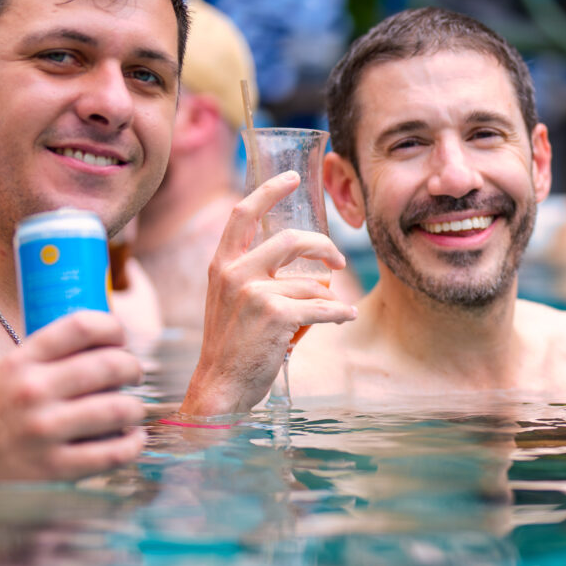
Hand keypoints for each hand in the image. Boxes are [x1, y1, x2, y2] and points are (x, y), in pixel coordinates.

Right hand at [0, 310, 146, 481]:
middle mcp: (33, 392)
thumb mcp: (1, 372)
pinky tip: (131, 438)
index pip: (81, 326)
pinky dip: (132, 443)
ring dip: (135, 408)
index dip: (112, 328)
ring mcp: (44, 432)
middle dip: (132, 368)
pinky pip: (114, 452)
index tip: (119, 339)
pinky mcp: (54, 469)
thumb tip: (103, 344)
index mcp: (20, 363)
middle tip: (133, 375)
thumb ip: (44, 357)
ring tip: (130, 410)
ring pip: (120, 409)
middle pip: (110, 365)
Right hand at [184, 171, 358, 415]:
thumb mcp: (229, 301)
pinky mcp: (276, 315)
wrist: (220, 387)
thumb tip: (303, 264)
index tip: (291, 177)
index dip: (268, 190)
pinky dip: (340, 313)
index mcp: (221, 265)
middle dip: (323, 246)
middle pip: (292, 239)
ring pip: (311, 284)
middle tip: (337, 259)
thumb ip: (252, 275)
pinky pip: (322, 307)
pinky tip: (346, 317)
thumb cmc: (231, 347)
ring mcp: (254, 293)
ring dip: (330, 298)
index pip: (243, 214)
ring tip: (337, 311)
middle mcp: (234, 273)